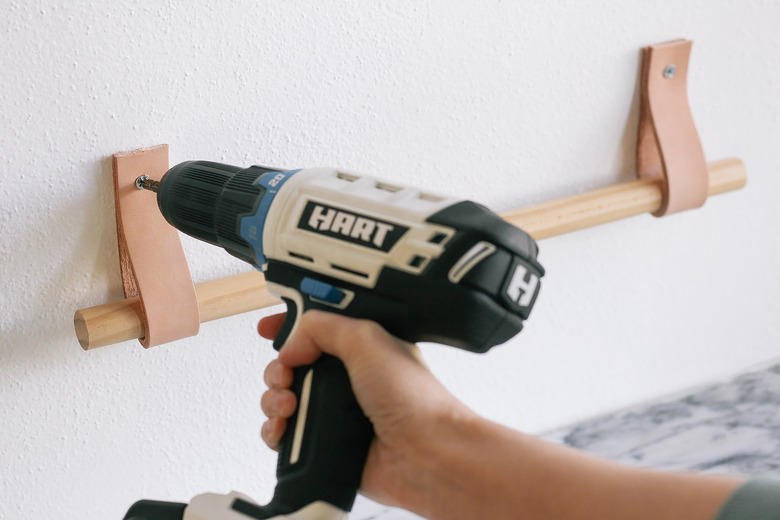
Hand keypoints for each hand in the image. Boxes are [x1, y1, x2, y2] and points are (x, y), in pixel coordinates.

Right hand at [258, 310, 474, 506]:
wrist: (426, 454)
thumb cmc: (414, 399)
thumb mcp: (367, 338)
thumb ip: (322, 327)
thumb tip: (290, 342)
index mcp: (361, 348)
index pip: (316, 329)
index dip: (290, 326)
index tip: (270, 328)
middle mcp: (348, 379)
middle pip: (292, 365)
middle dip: (278, 367)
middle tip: (286, 374)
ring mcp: (336, 413)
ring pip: (283, 399)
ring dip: (273, 399)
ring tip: (288, 404)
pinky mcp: (326, 444)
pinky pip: (285, 435)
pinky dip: (275, 431)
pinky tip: (283, 429)